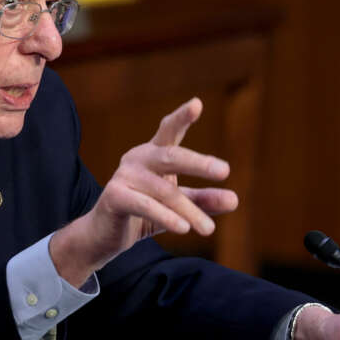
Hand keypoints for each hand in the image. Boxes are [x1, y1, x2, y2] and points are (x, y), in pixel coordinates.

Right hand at [49, 98, 238, 286]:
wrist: (104, 235)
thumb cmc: (143, 213)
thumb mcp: (177, 207)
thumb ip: (203, 201)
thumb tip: (234, 199)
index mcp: (154, 153)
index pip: (169, 131)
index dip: (182, 117)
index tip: (197, 104)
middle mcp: (138, 158)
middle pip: (171, 156)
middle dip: (198, 162)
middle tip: (224, 170)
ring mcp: (124, 176)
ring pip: (165, 191)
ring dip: (190, 211)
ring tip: (209, 229)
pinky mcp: (114, 196)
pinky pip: (146, 206)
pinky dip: (167, 217)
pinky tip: (184, 228)